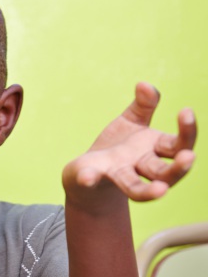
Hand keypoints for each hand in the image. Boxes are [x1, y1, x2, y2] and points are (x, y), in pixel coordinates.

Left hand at [62, 82, 196, 205]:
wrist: (89, 172)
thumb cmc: (118, 146)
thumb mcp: (132, 121)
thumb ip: (143, 105)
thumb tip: (144, 85)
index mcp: (155, 149)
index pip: (178, 144)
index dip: (186, 130)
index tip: (186, 111)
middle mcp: (141, 166)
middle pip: (165, 172)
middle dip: (179, 167)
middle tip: (189, 156)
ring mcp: (118, 174)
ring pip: (136, 188)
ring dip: (148, 191)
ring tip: (161, 191)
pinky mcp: (93, 178)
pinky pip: (92, 180)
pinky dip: (89, 179)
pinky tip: (87, 177)